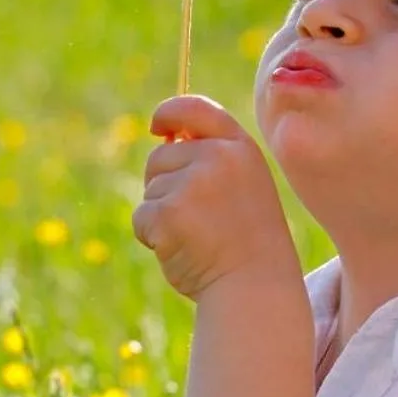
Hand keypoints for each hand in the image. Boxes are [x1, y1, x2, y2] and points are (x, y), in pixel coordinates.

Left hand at [132, 95, 300, 299]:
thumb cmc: (249, 244)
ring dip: (161, 215)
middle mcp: (218, 157)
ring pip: (151, 189)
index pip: (196, 109)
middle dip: (163, 184)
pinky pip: (142, 217)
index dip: (170, 112)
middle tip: (195, 220)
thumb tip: (166, 141)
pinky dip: (152, 238)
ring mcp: (193, 183)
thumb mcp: (244, 188)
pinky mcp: (168, 211)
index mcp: (241, 148)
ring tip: (196, 238)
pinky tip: (182, 251)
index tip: (158, 126)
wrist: (255, 288)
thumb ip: (214, 161)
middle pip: (161, 155)